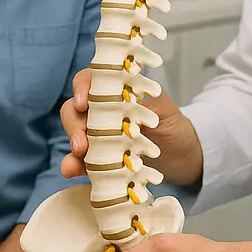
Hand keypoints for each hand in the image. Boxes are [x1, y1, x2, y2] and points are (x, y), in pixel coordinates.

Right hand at [60, 69, 203, 184]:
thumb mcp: (162, 109)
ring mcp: (96, 133)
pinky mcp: (97, 156)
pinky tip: (70, 170)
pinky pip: (79, 159)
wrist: (182, 155)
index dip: (81, 88)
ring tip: (76, 159)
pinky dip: (72, 164)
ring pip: (74, 133)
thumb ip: (143, 102)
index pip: (89, 81)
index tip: (83, 103)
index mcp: (113, 90)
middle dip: (74, 124)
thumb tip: (128, 100)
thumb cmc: (171, 124)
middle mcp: (99, 109)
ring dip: (71, 144)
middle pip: (74, 108)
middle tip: (81, 143)